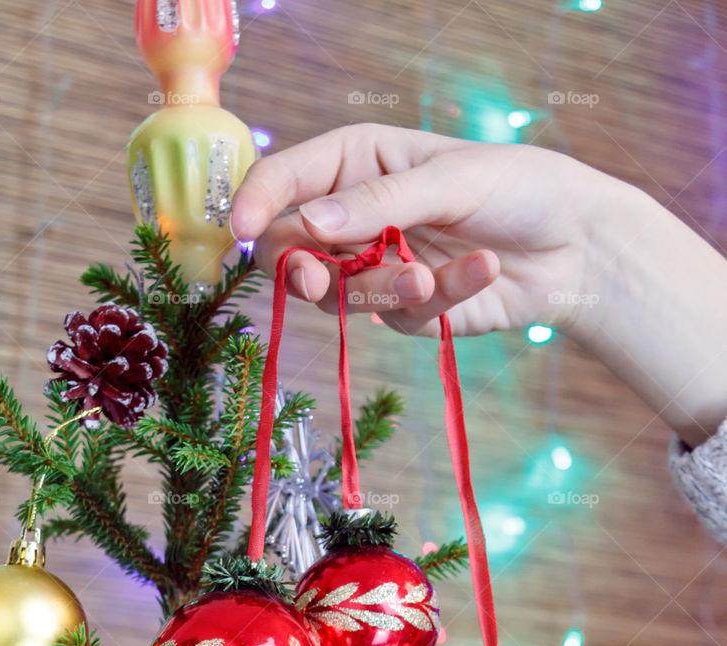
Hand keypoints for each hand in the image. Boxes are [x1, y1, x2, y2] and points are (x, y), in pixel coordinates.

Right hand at [230, 123, 613, 339]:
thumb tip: (309, 225)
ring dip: (381, 290)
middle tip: (313, 280)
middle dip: (301, 268)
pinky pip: (398, 315)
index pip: (283, 182)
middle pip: (290, 251)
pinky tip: (481, 269)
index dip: (255, 204)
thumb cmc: (517, 187)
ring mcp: (377, 266)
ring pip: (339, 295)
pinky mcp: (407, 310)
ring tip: (428, 277)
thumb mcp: (450, 179)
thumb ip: (377, 203)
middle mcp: (356, 217)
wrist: (575, 245)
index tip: (237, 231)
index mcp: (355, 162)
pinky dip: (437, 298)